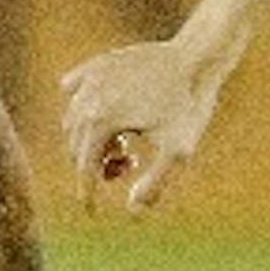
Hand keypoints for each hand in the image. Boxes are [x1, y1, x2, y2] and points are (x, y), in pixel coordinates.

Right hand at [59, 39, 219, 211]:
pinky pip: (73, 88)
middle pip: (77, 147)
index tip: (91, 213)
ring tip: (125, 141)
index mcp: (101, 123)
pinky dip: (80, 105)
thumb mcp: (178, 151)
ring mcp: (90, 79)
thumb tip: (132, 212)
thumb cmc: (189, 106)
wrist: (196, 57)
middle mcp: (87, 100)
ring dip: (92, 139)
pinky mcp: (98, 64)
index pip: (84, 169)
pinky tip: (98, 111)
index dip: (87, 195)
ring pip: (74, 121)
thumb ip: (155, 185)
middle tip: (130, 163)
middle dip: (97, 164)